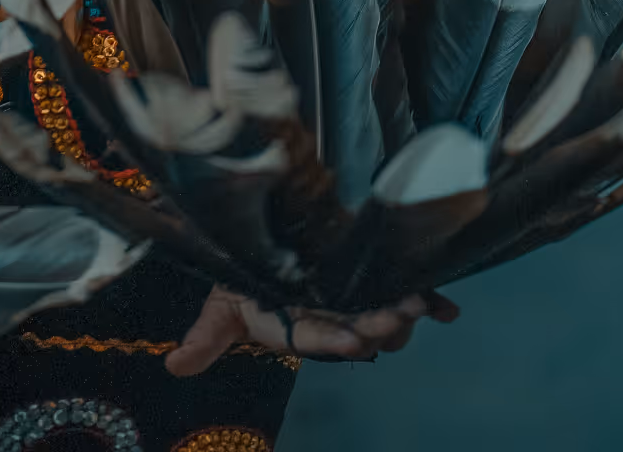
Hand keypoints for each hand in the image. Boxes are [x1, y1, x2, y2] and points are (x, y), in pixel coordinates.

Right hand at [164, 284, 458, 374]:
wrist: (268, 255)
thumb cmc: (244, 284)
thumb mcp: (223, 308)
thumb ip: (207, 338)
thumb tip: (173, 366)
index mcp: (300, 328)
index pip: (320, 338)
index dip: (337, 339)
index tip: (354, 341)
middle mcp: (334, 319)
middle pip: (363, 330)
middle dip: (383, 324)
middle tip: (400, 313)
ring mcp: (358, 301)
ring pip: (388, 317)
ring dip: (407, 313)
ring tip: (420, 303)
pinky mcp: (374, 280)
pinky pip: (408, 295)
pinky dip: (432, 303)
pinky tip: (449, 308)